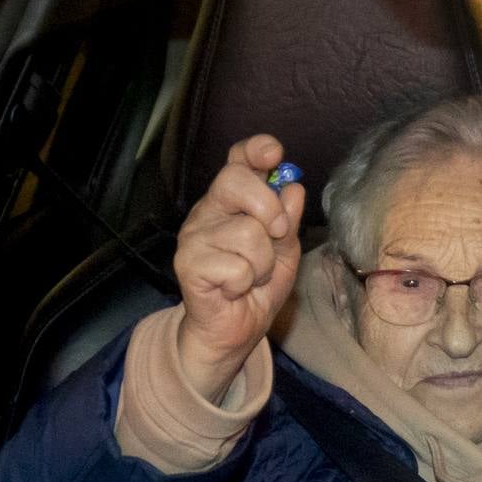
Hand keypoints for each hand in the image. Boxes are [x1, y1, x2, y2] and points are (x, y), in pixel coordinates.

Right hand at [175, 135, 304, 401]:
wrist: (234, 332)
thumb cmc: (257, 288)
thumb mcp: (285, 251)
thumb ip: (289, 220)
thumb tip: (293, 188)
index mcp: (232, 202)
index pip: (237, 160)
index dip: (255, 150)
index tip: (273, 154)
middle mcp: (208, 211)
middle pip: (235, 181)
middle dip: (268, 209)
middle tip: (276, 235)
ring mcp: (194, 236)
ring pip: (247, 233)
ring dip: (262, 264)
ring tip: (251, 277)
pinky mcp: (187, 264)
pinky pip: (236, 267)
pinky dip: (246, 284)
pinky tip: (234, 290)